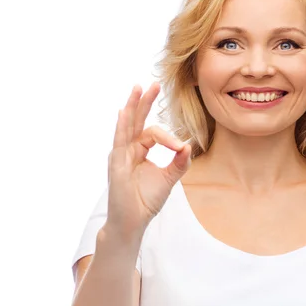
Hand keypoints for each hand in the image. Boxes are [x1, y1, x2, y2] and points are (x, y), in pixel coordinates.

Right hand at [106, 82, 190, 238]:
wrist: (133, 221)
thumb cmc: (146, 200)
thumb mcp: (168, 179)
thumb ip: (179, 163)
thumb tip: (188, 145)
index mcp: (139, 151)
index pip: (152, 133)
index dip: (168, 138)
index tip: (180, 147)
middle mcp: (128, 150)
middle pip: (136, 121)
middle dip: (144, 102)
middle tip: (154, 84)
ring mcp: (120, 156)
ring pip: (127, 126)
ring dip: (133, 107)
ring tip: (138, 88)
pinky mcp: (116, 165)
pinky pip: (119, 143)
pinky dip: (122, 127)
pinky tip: (124, 113)